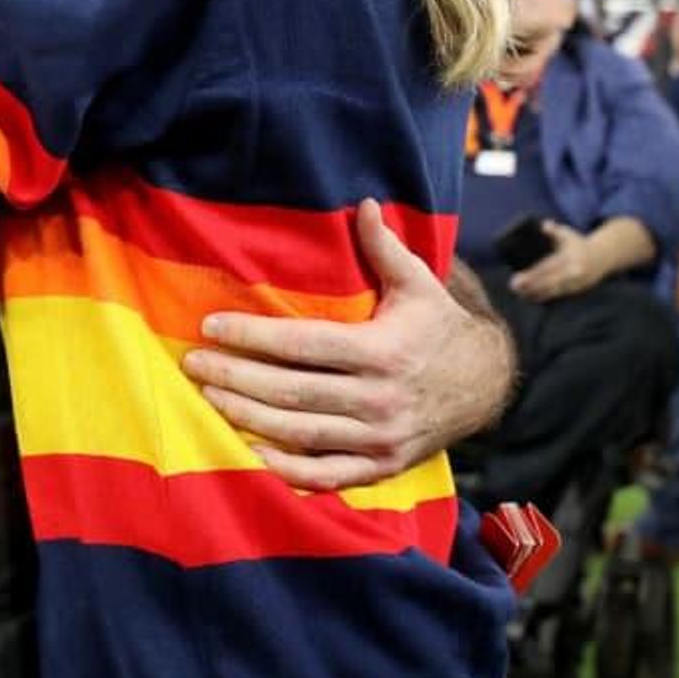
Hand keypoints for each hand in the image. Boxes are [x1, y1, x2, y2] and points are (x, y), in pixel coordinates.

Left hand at [181, 200, 515, 490]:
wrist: (485, 387)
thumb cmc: (439, 329)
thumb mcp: (420, 284)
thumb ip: (386, 248)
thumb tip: (365, 202)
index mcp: (383, 351)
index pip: (303, 344)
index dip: (253, 335)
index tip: (211, 325)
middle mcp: (380, 399)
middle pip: (292, 391)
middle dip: (236, 377)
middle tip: (193, 364)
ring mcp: (381, 439)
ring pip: (301, 433)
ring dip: (248, 418)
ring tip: (208, 398)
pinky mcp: (382, 467)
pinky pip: (326, 475)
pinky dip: (286, 468)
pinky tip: (249, 451)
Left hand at [509, 221, 598, 302]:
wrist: (600, 258)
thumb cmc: (578, 244)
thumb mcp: (568, 234)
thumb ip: (555, 230)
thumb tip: (544, 225)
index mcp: (570, 259)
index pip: (548, 268)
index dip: (532, 274)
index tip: (518, 276)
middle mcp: (572, 273)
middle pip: (548, 282)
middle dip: (530, 285)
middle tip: (514, 285)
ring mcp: (574, 283)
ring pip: (551, 291)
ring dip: (534, 293)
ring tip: (518, 293)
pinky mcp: (573, 290)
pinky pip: (555, 295)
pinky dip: (542, 297)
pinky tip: (528, 297)